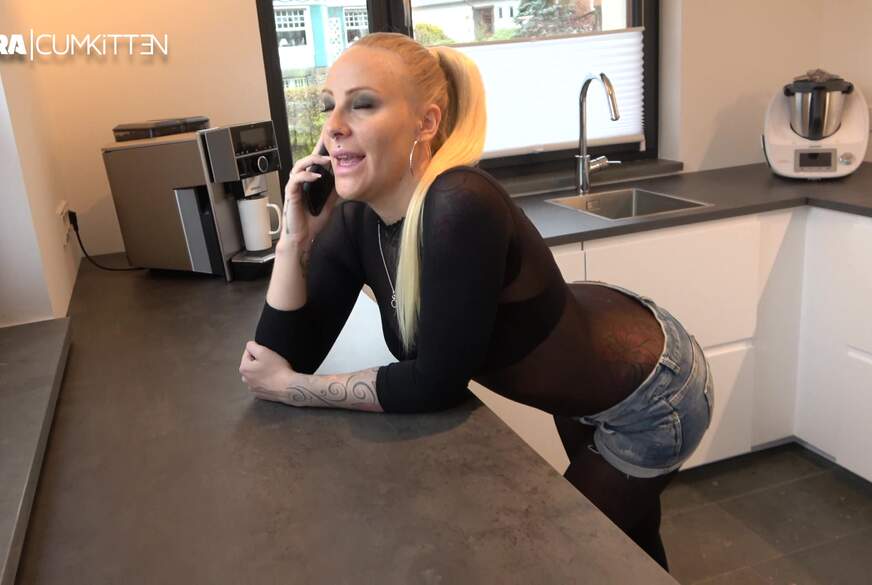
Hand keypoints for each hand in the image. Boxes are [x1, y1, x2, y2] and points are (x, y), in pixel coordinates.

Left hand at [239, 341, 295, 403]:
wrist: (288, 387)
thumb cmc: (276, 368)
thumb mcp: (263, 351)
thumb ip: (252, 346)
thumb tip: (249, 346)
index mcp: (243, 368)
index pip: (247, 353)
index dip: (258, 351)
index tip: (268, 355)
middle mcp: (245, 379)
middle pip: (251, 364)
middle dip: (258, 362)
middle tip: (271, 363)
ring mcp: (252, 388)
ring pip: (255, 374)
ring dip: (261, 371)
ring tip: (272, 372)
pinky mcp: (260, 394)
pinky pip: (261, 383)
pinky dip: (265, 380)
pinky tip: (273, 380)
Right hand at [278, 135, 339, 249]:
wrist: (303, 238)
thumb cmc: (312, 223)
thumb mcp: (329, 204)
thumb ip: (333, 192)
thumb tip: (344, 181)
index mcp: (307, 184)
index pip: (312, 164)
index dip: (318, 153)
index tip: (329, 145)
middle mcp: (299, 183)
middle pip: (304, 160)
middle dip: (317, 153)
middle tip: (330, 153)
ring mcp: (294, 188)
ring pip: (298, 166)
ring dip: (311, 160)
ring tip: (325, 161)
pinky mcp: (290, 194)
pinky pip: (295, 180)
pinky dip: (305, 175)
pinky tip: (317, 176)